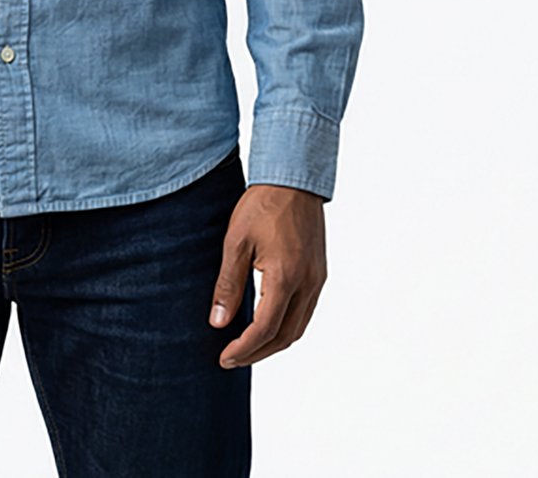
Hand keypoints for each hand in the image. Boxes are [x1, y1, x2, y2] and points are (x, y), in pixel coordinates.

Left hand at [209, 183, 326, 367]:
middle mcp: (307, 284)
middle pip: (285, 336)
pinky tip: (269, 324)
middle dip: (258, 353)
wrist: (294, 180)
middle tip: (232, 358)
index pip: (264, 329)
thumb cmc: (262, 205)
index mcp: (286, 278)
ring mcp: (317, 279)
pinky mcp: (319, 273)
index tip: (224, 357)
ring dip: (274, 343)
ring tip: (248, 347)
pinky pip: (306, 312)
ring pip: (299, 328)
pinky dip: (287, 326)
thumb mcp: (236, 242)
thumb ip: (228, 285)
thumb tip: (218, 322)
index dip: (243, 349)